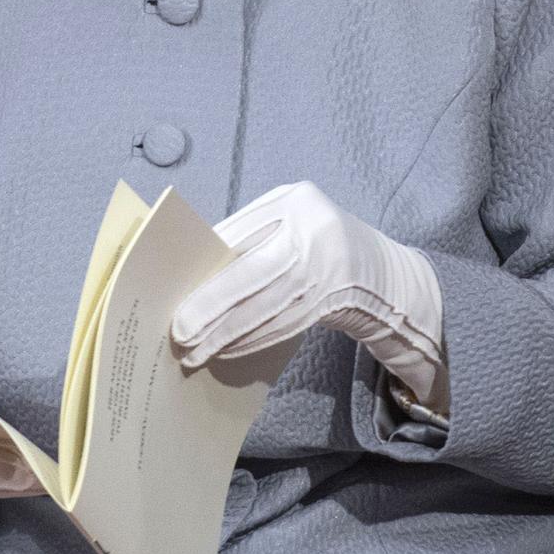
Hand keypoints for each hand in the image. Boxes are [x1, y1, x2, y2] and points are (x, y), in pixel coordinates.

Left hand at [169, 181, 447, 412]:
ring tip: (195, 352)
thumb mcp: (286, 220)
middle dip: (213, 307)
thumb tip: (194, 274)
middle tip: (180, 333)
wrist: (374, 267)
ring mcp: (328, 270)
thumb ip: (248, 236)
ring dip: (228, 335)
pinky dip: (250, 340)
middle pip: (256, 274)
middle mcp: (316, 233)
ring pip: (268, 308)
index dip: (209, 267)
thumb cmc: (311, 238)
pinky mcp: (330, 302)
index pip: (242, 236)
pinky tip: (225, 350)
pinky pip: (282, 326)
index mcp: (297, 202)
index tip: (178, 294)